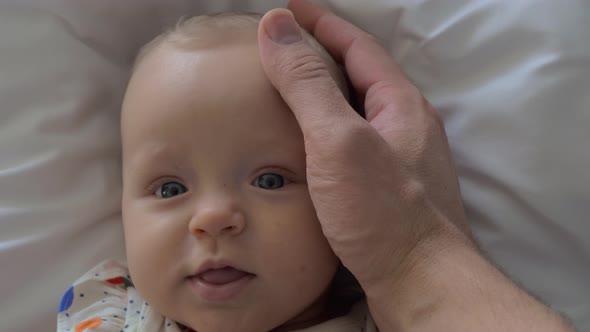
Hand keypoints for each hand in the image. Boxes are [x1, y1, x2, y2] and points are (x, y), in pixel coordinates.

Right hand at [257, 1, 573, 330]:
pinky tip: (309, 148)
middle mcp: (405, 127)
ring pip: (357, 112)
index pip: (357, 45)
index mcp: (399, 104)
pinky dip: (328, 133)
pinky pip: (354, 145)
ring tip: (289, 93)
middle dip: (323, 54)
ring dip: (325, 95)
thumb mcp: (339, 140)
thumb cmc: (384, 215)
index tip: (288, 8)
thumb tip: (277, 27)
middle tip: (283, 48)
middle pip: (360, 75)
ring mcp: (400, 159)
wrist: (420, 284)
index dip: (321, 22)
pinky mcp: (389, 190)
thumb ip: (308, 83)